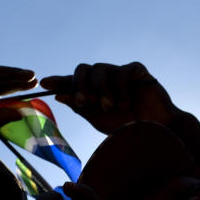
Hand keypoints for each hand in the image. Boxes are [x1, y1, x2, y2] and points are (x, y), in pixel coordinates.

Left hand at [40, 62, 177, 134]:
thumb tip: (59, 96)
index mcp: (93, 91)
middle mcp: (104, 79)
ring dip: (101, 90)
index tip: (44, 83)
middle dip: (79, 85)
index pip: (72, 81)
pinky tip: (128, 102)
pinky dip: (120, 90)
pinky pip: (120, 72)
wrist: (155, 130)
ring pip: (99, 69)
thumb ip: (81, 107)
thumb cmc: (127, 127)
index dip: (58, 81)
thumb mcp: (99, 119)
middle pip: (82, 69)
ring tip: (110, 107)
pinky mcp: (135, 69)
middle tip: (83, 102)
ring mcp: (120, 72)